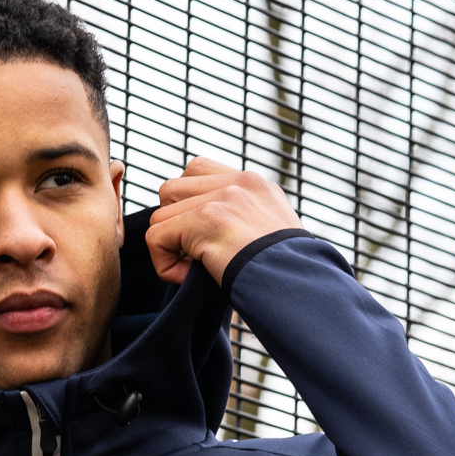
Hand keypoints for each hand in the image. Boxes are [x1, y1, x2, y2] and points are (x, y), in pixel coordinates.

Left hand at [148, 157, 302, 284]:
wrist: (298, 284)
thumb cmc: (287, 272)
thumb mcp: (271, 232)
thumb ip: (241, 219)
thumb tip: (207, 233)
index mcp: (253, 183)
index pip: (197, 170)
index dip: (188, 204)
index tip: (203, 235)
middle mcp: (236, 184)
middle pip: (172, 190)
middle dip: (174, 223)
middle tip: (195, 254)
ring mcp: (220, 199)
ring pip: (161, 215)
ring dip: (169, 245)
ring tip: (194, 267)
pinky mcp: (204, 220)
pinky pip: (156, 238)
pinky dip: (164, 264)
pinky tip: (188, 277)